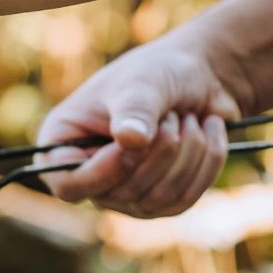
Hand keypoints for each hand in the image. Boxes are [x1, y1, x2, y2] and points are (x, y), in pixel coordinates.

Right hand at [36, 34, 252, 217]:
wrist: (197, 77)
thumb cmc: (156, 71)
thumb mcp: (141, 82)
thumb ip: (134, 110)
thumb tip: (131, 141)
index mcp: (63, 144)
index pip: (69, 185)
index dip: (102, 172)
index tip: (135, 142)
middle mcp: (89, 176)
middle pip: (121, 194)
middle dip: (159, 150)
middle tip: (171, 114)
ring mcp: (124, 194)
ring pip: (158, 199)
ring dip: (187, 153)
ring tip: (190, 118)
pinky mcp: (159, 200)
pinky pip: (184, 199)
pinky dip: (206, 162)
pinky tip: (210, 131)